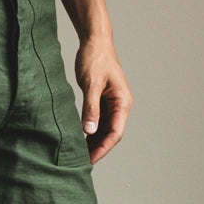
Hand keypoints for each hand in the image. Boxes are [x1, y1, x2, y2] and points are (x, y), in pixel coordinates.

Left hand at [75, 38, 132, 164]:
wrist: (94, 40)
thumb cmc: (95, 58)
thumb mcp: (91, 84)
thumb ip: (91, 108)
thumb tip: (89, 131)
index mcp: (122, 101)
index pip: (115, 132)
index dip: (104, 148)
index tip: (91, 159)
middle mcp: (120, 105)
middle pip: (111, 134)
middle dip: (99, 148)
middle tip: (83, 162)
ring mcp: (112, 103)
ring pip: (105, 129)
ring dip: (94, 142)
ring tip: (80, 154)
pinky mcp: (103, 100)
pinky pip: (99, 121)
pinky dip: (91, 131)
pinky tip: (80, 139)